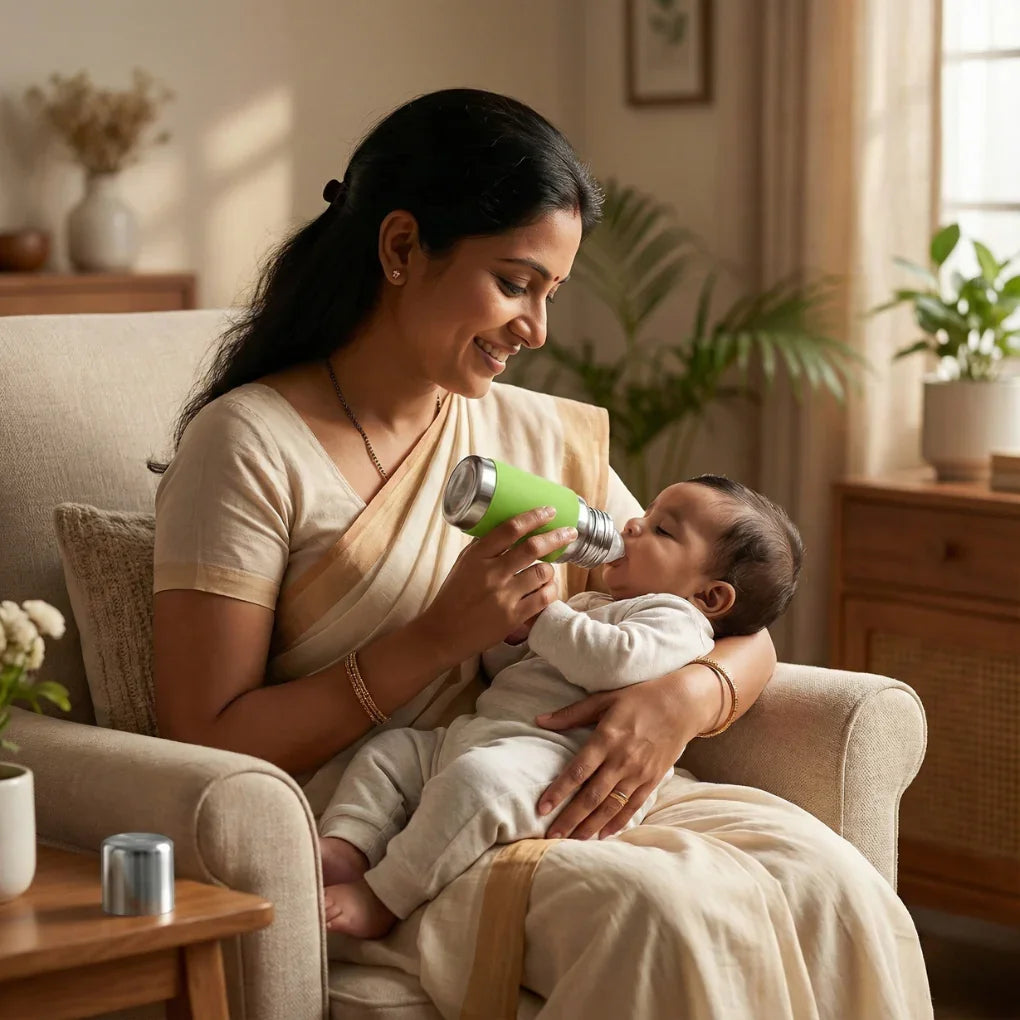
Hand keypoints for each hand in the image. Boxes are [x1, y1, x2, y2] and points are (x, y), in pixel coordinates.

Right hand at [421, 508, 576, 664]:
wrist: (443, 633)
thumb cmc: (453, 596)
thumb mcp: (463, 565)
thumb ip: (484, 548)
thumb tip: (510, 530)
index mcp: (476, 556)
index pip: (510, 529)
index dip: (533, 517)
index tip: (549, 511)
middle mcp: (491, 574)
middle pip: (532, 548)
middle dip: (556, 536)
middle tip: (569, 532)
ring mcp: (503, 596)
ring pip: (542, 573)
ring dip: (551, 569)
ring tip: (549, 571)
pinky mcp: (513, 617)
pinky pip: (543, 598)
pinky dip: (550, 590)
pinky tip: (548, 588)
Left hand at [534, 664, 719, 839]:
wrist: (682, 705)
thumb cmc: (639, 698)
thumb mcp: (604, 700)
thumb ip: (572, 714)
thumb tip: (540, 720)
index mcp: (606, 738)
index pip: (577, 771)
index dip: (558, 791)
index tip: (541, 808)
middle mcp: (621, 760)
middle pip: (591, 796)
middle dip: (570, 818)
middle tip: (551, 836)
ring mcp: (638, 773)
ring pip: (610, 806)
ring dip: (590, 826)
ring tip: (572, 840)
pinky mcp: (652, 780)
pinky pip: (632, 806)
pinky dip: (617, 822)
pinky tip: (602, 834)